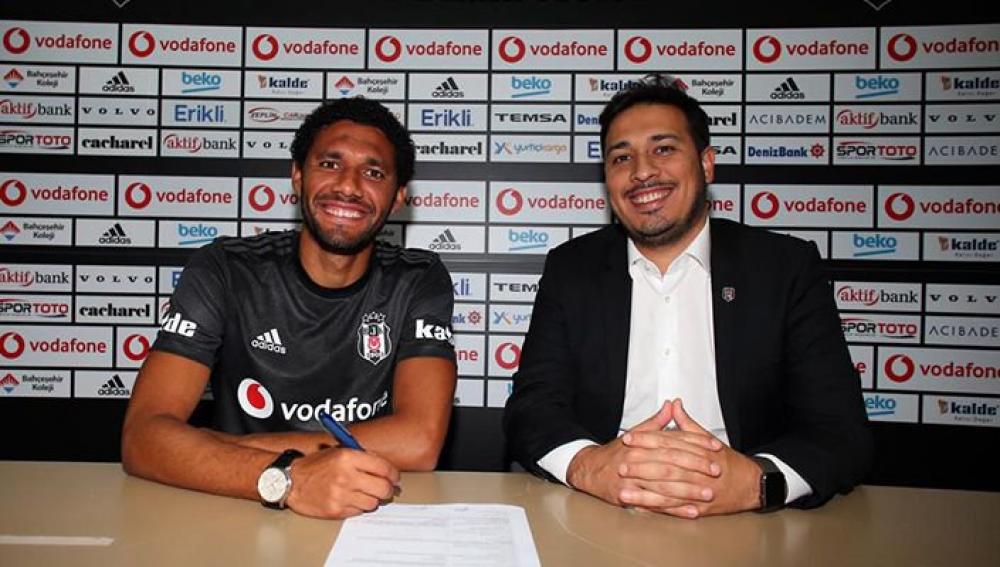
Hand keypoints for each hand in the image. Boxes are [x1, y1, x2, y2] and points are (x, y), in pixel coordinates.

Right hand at [285, 448, 399, 518]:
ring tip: (365, 493)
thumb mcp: (338, 451)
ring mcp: (341, 495)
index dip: (393, 474)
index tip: (395, 477)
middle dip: (388, 489)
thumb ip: (363, 457)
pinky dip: (359, 507)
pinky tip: (352, 500)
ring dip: (373, 499)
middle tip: (386, 489)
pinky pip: (359, 511)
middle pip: (383, 488)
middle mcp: (346, 476)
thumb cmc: (315, 465)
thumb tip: (386, 469)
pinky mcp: (336, 510)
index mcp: (348, 457)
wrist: (290, 481)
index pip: (384, 468)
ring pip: (373, 502)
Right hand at [566, 402, 720, 508]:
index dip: (696, 443)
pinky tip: (690, 511)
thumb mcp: (635, 434)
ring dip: (688, 491)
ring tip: (708, 494)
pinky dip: (674, 510)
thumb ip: (656, 422)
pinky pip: (655, 505)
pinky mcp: (629, 498)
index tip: (715, 446)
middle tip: (716, 470)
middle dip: (695, 467)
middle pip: (670, 464)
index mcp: (641, 444)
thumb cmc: (615, 453)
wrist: (589, 471)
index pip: (673, 441)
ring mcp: (632, 481)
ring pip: (664, 487)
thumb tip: (672, 405)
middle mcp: (636, 461)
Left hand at [620, 399, 759, 518]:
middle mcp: (699, 471)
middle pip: (666, 467)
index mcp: (699, 451)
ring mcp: (699, 491)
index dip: (647, 439)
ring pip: (668, 491)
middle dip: (642, 467)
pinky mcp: (700, 508)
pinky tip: (642, 509)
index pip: (669, 442)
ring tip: (624, 491)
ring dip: (644, 492)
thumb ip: (687, 424)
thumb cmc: (729, 462)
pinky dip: (658, 509)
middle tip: (621, 465)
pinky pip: (676, 509)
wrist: (752, 485)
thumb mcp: (708, 439)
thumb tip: (674, 404)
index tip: (628, 438)